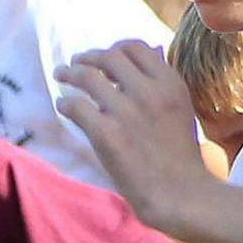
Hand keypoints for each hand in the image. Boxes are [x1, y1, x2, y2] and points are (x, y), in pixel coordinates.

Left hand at [56, 41, 220, 231]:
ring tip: (61, 75)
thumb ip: (162, 82)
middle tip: (75, 63)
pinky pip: (75, 106)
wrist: (180, 194)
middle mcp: (149, 92)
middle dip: (87, 57)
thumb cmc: (180, 156)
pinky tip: (64, 106)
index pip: (135, 48)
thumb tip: (151, 50)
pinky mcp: (107, 134)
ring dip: (69, 73)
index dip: (114, 49)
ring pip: (86, 76)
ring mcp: (127, 112)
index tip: (104, 57)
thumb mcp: (181, 109)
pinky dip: (65, 103)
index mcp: (170, 84)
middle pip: (108, 57)